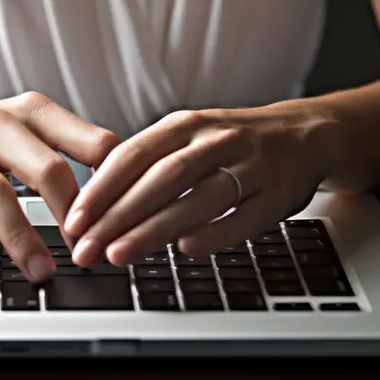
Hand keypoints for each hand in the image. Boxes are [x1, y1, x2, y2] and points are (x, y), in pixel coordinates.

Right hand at [0, 92, 118, 280]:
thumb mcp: (28, 132)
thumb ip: (74, 153)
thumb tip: (129, 197)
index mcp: (35, 113)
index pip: (93, 143)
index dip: (115, 186)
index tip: (128, 222)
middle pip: (47, 169)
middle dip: (73, 216)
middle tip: (89, 255)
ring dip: (22, 239)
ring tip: (43, 273)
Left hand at [63, 104, 332, 264]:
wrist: (307, 134)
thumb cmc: (232, 143)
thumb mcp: (188, 138)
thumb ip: (148, 164)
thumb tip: (95, 203)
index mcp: (185, 125)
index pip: (133, 154)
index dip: (100, 189)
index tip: (73, 220)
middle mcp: (216, 140)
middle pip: (160, 178)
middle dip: (118, 216)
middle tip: (86, 248)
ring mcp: (250, 165)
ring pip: (197, 197)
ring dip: (155, 228)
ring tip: (120, 254)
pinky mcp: (279, 193)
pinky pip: (244, 215)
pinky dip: (214, 233)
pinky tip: (186, 250)